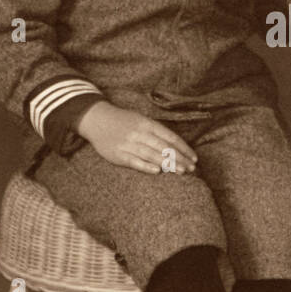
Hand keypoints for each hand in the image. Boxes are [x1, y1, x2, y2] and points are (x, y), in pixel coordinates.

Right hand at [75, 102, 197, 174]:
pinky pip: (134, 161)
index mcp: (147, 123)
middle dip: (180, 158)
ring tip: (181, 171)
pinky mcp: (118, 154)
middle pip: (163, 147)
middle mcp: (139, 133)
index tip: (194, 158)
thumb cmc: (123, 121)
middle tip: (192, 168)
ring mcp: (128, 144)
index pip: (170, 137)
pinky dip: (146, 166)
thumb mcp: (141, 120)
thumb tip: (176, 145)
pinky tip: (157, 171)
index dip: (184, 148)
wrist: (97, 120)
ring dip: (168, 164)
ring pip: (152, 155)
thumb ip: (157, 131)